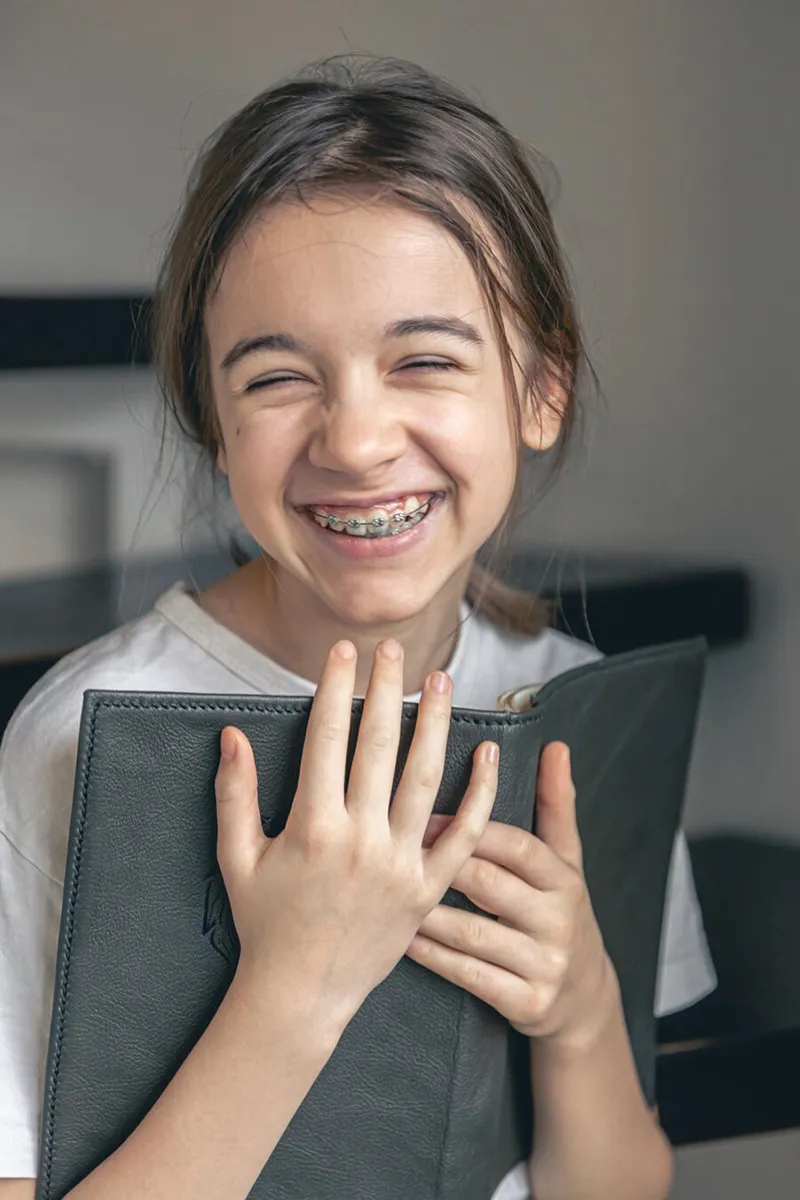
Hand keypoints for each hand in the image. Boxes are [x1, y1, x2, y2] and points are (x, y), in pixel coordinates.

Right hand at [213, 639, 498, 1033]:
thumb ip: (234, 793)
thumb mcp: (237, 857)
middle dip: (387, 689)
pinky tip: (487, 754)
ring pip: (425, 778)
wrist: (301, 995)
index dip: (335, 688)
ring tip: (442, 680)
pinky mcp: (428, 889)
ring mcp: (400, 864)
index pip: (327, 738)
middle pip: (379, 746)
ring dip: (436, 723)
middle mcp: (360, 840)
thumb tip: (231, 734)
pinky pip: (464, 835)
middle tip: (395, 648)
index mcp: (312, 827)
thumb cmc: (265, 923)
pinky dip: (479, 793)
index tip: (343, 651)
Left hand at [407, 742, 611, 1044]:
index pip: (517, 845)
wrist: (581, 998)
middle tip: (390, 846)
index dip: (471, 826)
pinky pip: (467, 975)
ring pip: (472, 933)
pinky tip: (401, 937)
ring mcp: (543, 964)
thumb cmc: (557, 912)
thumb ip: (556, 802)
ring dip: (424, 911)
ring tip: (382, 890)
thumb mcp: (567, 859)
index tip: (426, 812)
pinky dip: (431, 955)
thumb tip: (555, 747)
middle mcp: (558, 921)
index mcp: (564, 879)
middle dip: (439, 864)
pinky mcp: (525, 1002)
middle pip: (489, 885)